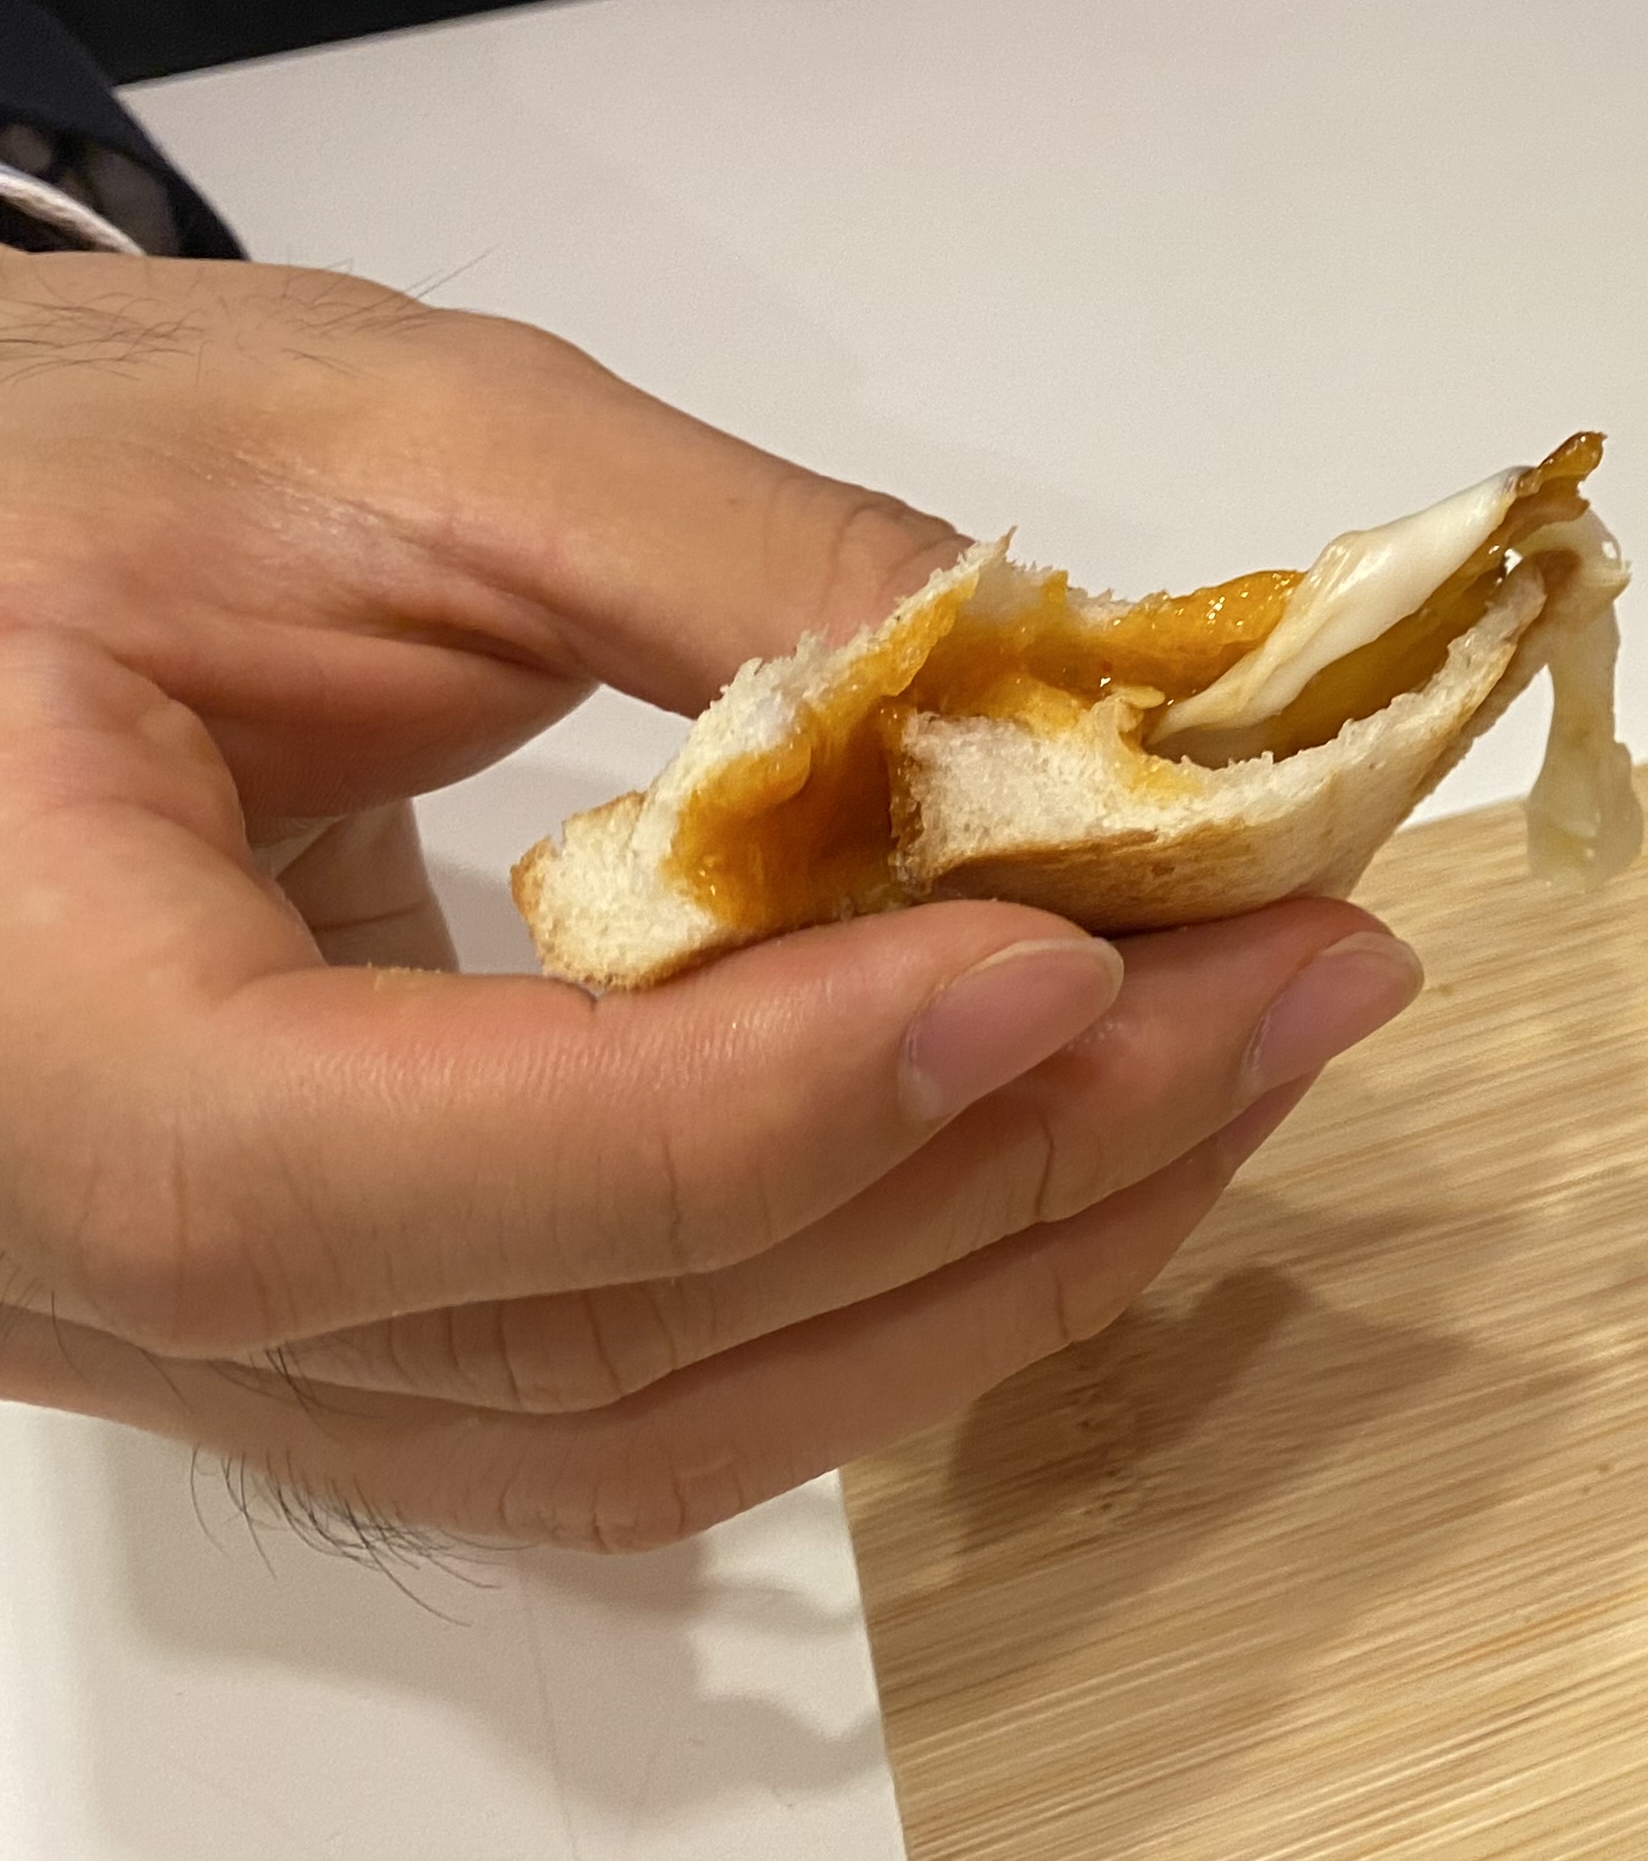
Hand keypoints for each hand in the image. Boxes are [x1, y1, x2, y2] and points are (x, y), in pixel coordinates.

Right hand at [0, 253, 1420, 1547]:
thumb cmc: (44, 466)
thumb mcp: (382, 435)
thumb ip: (718, 570)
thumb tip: (1061, 702)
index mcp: (7, 1036)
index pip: (392, 1175)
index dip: (775, 1097)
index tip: (1082, 952)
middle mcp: (69, 1273)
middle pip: (592, 1342)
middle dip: (1001, 1170)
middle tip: (1306, 978)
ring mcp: (196, 1339)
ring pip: (643, 1425)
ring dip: (997, 1254)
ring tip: (1262, 1049)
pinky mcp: (320, 1320)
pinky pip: (626, 1389)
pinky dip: (885, 1272)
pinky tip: (1080, 1118)